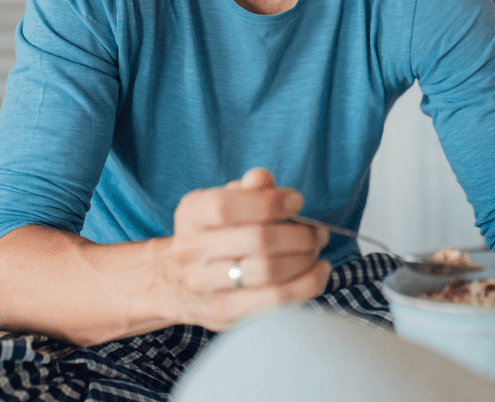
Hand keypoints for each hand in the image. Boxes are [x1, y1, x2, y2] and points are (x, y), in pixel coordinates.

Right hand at [158, 167, 330, 331]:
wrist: (176, 279)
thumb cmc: (216, 231)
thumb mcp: (223, 200)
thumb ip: (247, 189)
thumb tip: (263, 179)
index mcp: (191, 215)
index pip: (225, 207)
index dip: (269, 203)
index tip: (297, 201)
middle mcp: (190, 252)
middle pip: (255, 241)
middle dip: (298, 235)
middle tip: (317, 231)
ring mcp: (203, 288)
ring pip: (266, 274)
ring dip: (303, 260)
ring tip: (316, 250)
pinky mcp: (224, 316)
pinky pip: (274, 304)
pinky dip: (305, 286)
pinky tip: (318, 272)